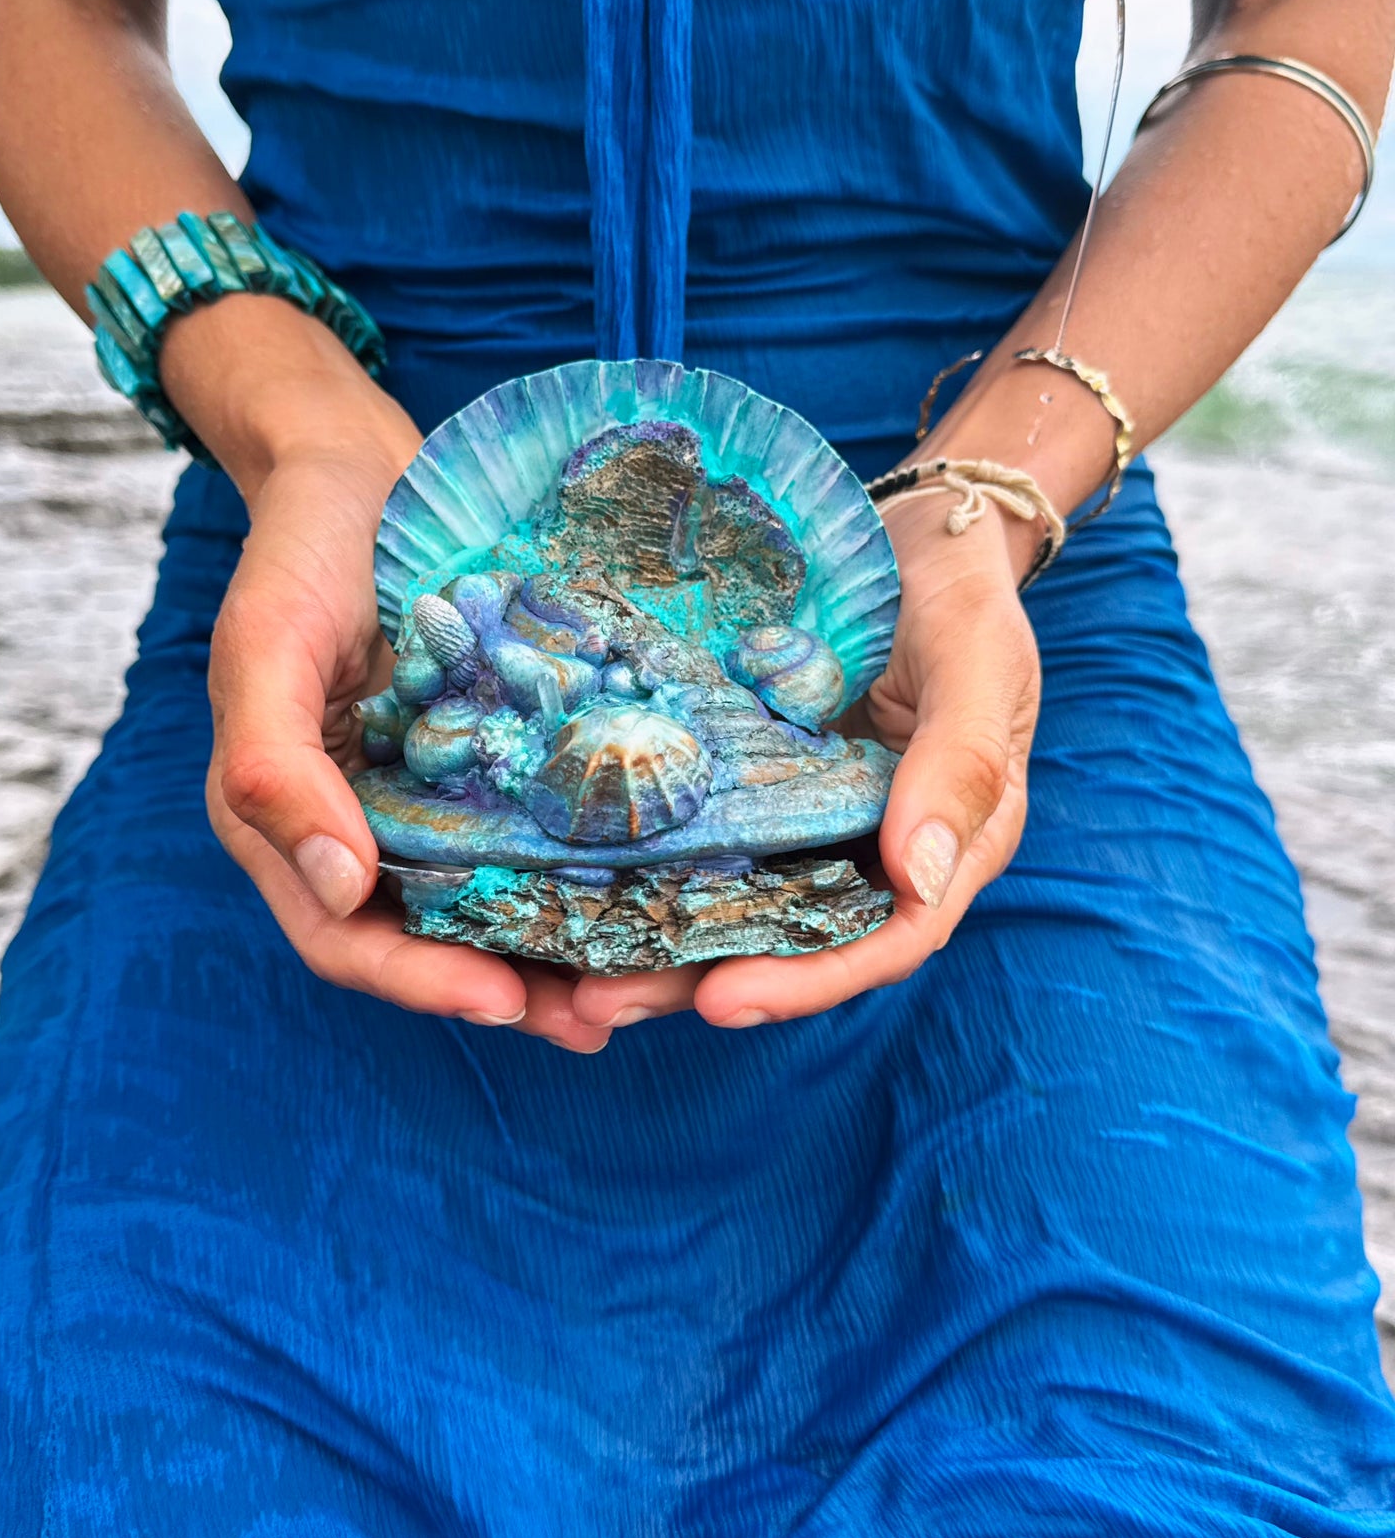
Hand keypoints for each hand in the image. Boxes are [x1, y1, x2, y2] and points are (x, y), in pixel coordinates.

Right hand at [166, 301, 613, 1053]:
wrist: (358, 465)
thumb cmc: (297, 551)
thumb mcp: (264, 645)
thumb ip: (273, 768)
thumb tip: (342, 891)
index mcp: (292, 824)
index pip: (349, 937)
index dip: (423, 981)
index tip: (507, 1000)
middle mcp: (368, 827)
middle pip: (436, 941)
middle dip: (516, 989)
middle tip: (606, 1021)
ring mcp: (438, 794)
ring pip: (500, 899)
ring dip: (568, 948)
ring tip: (650, 980)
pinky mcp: (498, 755)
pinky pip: (544, 827)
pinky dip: (594, 864)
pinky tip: (665, 880)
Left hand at [569, 497, 1040, 1033]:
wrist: (918, 533)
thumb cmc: (964, 598)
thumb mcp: (981, 667)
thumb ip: (961, 768)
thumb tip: (921, 880)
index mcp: (940, 847)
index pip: (881, 941)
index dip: (803, 980)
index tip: (720, 1000)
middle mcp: (864, 850)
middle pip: (783, 941)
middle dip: (690, 981)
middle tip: (595, 1005)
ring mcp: (799, 818)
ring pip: (724, 899)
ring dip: (645, 940)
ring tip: (556, 975)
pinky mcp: (746, 779)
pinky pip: (691, 829)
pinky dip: (633, 858)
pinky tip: (556, 872)